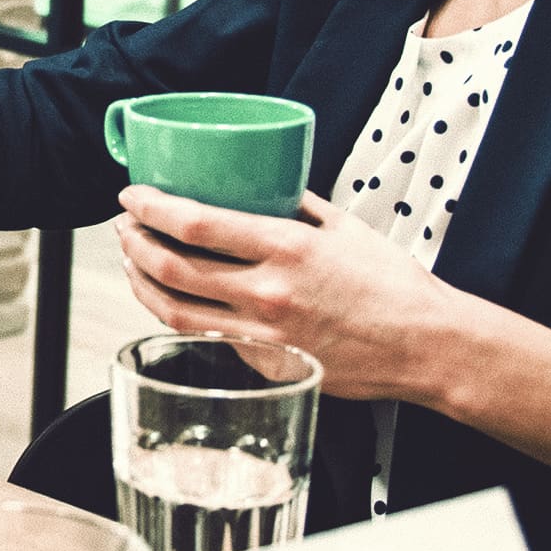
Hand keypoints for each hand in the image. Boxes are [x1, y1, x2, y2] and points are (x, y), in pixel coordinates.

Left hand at [110, 189, 485, 404]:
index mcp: (286, 248)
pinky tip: (172, 298)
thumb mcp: (344, 225)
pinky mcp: (267, 366)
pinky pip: (208, 337)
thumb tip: (259, 184)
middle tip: (124, 226)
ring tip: (132, 261)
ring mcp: (264, 335)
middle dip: (133, 242)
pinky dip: (179, 315)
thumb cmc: (392, 284)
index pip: (193, 224)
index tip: (132, 195)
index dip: (150, 207)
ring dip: (141, 282)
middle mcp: (267, 294)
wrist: (426, 345)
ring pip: (175, 311)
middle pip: (170, 268)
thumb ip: (295, 203)